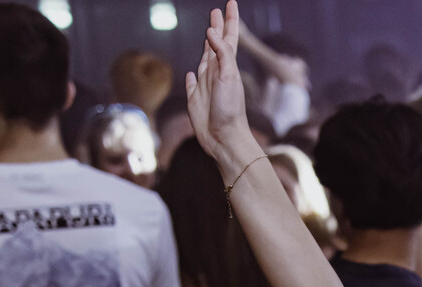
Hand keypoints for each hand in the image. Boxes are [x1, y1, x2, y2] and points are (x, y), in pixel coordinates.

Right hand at [186, 3, 258, 168]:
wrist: (223, 138)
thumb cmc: (230, 109)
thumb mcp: (228, 76)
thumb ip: (222, 53)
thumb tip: (211, 32)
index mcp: (226, 65)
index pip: (228, 36)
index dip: (229, 20)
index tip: (230, 3)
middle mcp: (216, 72)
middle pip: (216, 44)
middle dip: (217, 27)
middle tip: (216, 11)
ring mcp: (205, 85)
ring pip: (204, 59)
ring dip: (206, 45)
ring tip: (208, 33)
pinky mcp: (195, 99)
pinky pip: (192, 84)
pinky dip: (191, 77)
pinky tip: (192, 73)